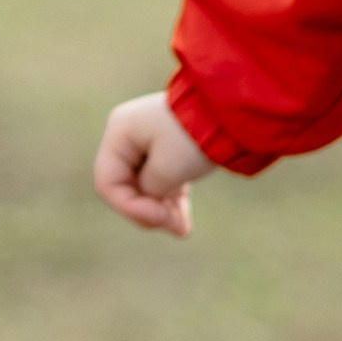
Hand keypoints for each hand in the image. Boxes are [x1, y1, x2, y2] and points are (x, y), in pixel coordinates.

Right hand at [94, 91, 217, 236]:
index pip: (108, 182)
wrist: (234, 112)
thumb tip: (150, 201)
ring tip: (183, 229)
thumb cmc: (196, 136)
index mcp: (120, 132)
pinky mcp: (168, 149)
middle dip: (149, 212)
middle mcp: (129, 135)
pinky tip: (183, 222)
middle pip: (126, 187)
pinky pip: (161, 182)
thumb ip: (148, 191)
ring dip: (162, 211)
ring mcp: (148, 142)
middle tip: (176, 228)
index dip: (129, 207)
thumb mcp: (168, 170)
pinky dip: (171, 201)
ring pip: (145, 187)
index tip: (159, 219)